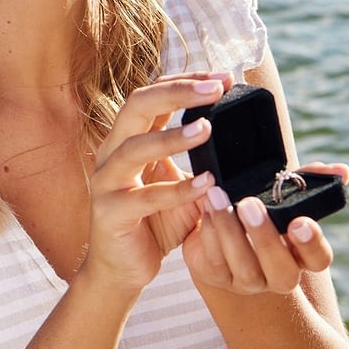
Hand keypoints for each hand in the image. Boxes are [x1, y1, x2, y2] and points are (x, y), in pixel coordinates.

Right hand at [79, 74, 233, 290]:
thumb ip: (202, 161)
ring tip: (207, 129)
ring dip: (172, 136)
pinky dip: (178, 190)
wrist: (123, 270)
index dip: (186, 81)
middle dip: (177, 92)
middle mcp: (112, 153)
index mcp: (129, 139)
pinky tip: (206, 184)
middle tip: (215, 88)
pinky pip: (145, 197)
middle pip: (137, 105)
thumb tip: (241, 138)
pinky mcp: (110, 213)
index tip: (223, 77)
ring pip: (134, 148)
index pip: (153, 94)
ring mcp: (107, 183)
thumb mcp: (182, 185)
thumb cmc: (155, 223)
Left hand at [184, 161, 348, 295]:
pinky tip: (205, 207)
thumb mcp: (282, 193)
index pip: (318, 259)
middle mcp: (278, 275)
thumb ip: (310, 180)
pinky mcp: (217, 277)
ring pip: (243, 267)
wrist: (218, 229)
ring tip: (217, 196)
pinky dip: (210, 231)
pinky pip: (215, 259)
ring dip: (229, 230)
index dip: (312, 244)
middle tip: (250, 203)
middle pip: (281, 272)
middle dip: (265, 238)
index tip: (299, 221)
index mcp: (301, 255)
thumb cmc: (260, 207)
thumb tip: (342, 171)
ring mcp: (248, 282)